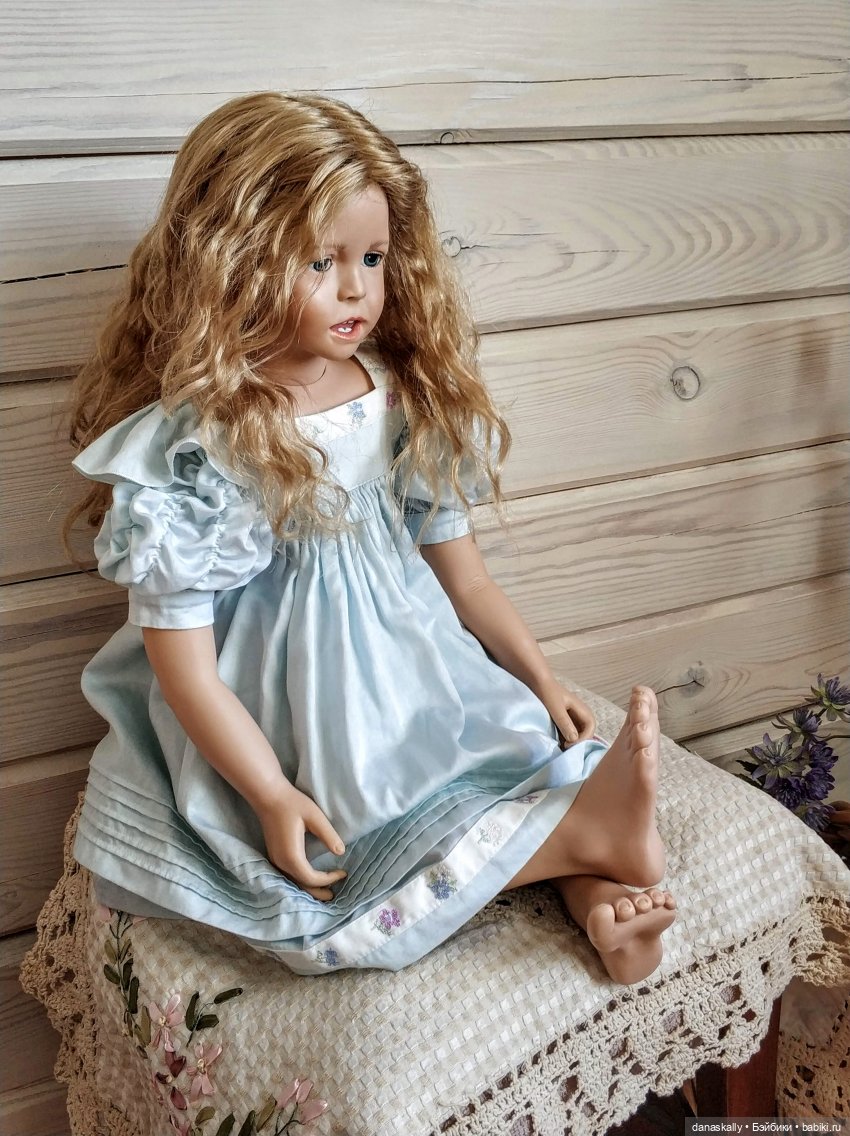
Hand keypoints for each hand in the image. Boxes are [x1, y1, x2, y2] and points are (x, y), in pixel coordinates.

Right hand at [256, 784, 346, 901]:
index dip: (329, 879)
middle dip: (318, 892)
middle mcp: (281, 862)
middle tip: (334, 895)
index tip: (343, 873)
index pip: (312, 878)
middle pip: (301, 886)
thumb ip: (329, 836)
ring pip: (293, 882)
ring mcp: (275, 860)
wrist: (269, 796)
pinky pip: (288, 876)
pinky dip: (300, 882)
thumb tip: (341, 852)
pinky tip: (308, 880)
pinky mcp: (273, 855)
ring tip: (325, 891)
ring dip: (309, 888)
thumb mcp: (315, 817)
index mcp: (292, 856)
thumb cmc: (293, 804)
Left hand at [535, 679, 595, 747]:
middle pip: (586, 733)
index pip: (590, 727)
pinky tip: (555, 743)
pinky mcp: (565, 721)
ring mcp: (573, 719)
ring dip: (570, 742)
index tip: (569, 744)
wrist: (537, 682)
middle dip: (577, 742)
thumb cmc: (547, 692)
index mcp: (583, 709)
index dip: (583, 738)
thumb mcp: (555, 708)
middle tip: (563, 749)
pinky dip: (564, 739)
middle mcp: (581, 715)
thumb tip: (574, 740)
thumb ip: (564, 722)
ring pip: (577, 735)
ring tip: (559, 748)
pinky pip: (568, 734)